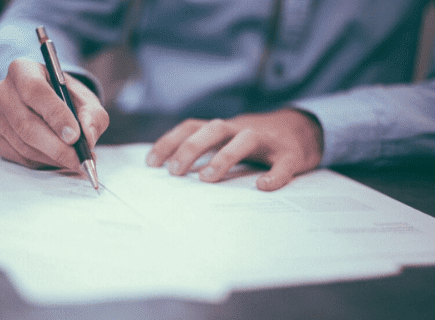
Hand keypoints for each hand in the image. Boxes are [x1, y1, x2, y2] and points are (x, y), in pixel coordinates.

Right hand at [0, 58, 108, 169]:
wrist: (51, 107)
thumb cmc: (68, 100)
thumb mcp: (87, 102)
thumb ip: (92, 117)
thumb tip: (87, 138)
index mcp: (22, 70)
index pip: (35, 91)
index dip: (55, 115)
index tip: (75, 136)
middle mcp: (1, 90)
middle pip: (26, 123)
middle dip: (57, 147)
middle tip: (79, 160)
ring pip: (23, 144)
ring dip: (52, 157)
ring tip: (74, 160)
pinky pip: (17, 156)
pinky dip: (41, 162)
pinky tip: (56, 159)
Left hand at [146, 108, 322, 190]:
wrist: (303, 129)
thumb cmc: (256, 141)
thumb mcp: (228, 140)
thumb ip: (206, 150)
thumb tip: (172, 171)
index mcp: (224, 128)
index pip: (191, 127)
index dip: (170, 142)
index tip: (151, 163)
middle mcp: (242, 129)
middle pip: (213, 129)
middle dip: (191, 148)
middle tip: (174, 172)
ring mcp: (267, 140)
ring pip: (245, 140)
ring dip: (224, 157)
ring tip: (207, 178)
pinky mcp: (290, 154)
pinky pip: (283, 164)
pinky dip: (274, 175)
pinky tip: (263, 186)